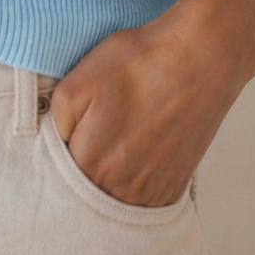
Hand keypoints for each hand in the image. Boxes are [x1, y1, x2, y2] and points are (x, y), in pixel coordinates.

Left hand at [48, 0, 254, 206]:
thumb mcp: (77, 81)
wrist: (199, 57)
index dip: (66, 144)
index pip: (59, 170)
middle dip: (88, 160)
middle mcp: (121, 189)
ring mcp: (151, 192)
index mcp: (90, 164)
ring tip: (124, 134)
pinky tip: (143, 147)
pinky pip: (144, 196)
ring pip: (116, 193)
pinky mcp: (174, 188)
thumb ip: (55, 121)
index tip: (78, 125)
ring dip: (114, 173)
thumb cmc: (138, 63)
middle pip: (88, 185)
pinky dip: (139, 178)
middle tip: (102, 126)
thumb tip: (55, 142)